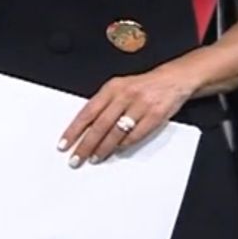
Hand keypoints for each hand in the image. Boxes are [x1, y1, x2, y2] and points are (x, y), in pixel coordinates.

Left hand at [57, 67, 194, 166]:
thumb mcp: (120, 87)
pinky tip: (118, 150)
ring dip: (104, 148)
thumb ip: (104, 104)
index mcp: (112, 87)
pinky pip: (136, 135)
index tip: (64, 144)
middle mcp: (125, 95)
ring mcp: (140, 105)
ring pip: (116, 132)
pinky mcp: (155, 115)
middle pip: (100, 125)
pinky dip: (126, 145)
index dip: (74, 130)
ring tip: (95, 158)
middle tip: (76, 158)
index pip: (88, 112)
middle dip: (86, 145)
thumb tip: (85, 127)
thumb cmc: (143, 86)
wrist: (173, 79)